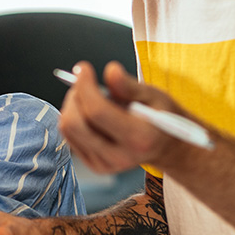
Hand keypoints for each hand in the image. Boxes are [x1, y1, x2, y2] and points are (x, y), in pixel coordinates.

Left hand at [59, 61, 204, 173]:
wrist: (166, 146)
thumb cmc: (160, 118)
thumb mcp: (153, 96)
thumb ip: (130, 86)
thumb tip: (111, 71)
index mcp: (138, 138)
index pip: (97, 112)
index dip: (85, 86)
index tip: (83, 69)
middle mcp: (119, 156)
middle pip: (75, 124)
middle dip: (75, 96)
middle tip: (85, 81)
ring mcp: (104, 164)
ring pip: (68, 129)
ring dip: (73, 106)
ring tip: (91, 96)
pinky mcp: (94, 165)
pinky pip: (70, 137)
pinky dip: (75, 118)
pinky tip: (91, 113)